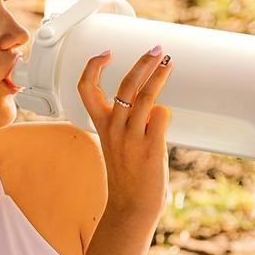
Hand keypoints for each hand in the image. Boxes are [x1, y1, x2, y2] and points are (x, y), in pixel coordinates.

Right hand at [76, 46, 172, 227]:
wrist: (132, 204)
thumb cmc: (128, 175)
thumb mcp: (117, 143)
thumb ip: (129, 120)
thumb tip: (151, 104)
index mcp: (101, 125)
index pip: (86, 89)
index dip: (93, 67)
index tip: (105, 53)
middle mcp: (113, 128)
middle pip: (125, 84)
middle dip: (142, 63)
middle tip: (155, 50)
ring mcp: (131, 136)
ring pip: (146, 96)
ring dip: (159, 76)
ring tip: (168, 63)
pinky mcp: (150, 145)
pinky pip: (161, 116)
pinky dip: (165, 116)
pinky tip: (163, 124)